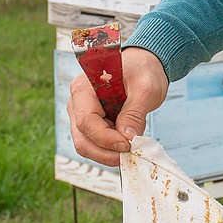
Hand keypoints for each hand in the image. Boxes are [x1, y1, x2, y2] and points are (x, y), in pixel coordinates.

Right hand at [68, 46, 168, 166]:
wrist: (142, 68)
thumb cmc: (142, 72)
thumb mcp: (146, 88)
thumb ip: (135, 113)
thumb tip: (127, 138)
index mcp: (84, 88)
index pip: (86, 121)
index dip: (106, 138)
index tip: (128, 145)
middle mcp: (77, 104)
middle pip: (82, 139)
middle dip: (106, 152)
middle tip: (131, 154)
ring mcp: (81, 116)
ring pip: (86, 146)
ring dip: (108, 154)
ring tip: (132, 150)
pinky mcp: (90, 125)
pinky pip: (95, 144)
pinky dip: (110, 150)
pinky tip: (127, 146)